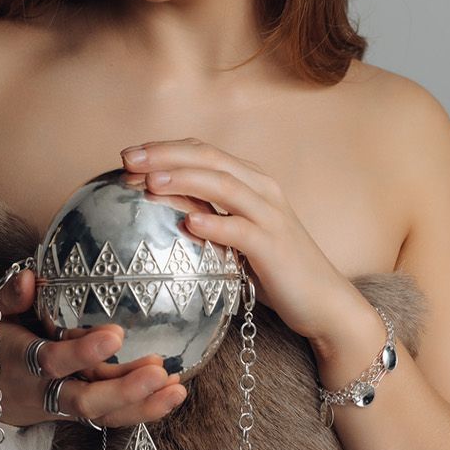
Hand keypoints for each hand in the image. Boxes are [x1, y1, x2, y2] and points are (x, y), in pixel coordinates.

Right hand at [0, 268, 187, 428]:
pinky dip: (140, 410)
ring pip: (100, 416)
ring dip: (140, 405)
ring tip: (176, 387)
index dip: (83, 353)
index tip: (116, 335)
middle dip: (123, 390)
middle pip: (84, 401)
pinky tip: (170, 396)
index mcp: (20, 360)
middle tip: (159, 371)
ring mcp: (58, 408)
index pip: (52, 361)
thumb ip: (9, 296)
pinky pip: (107, 419)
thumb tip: (32, 277)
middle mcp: (40, 390)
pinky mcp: (72, 415)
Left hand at [121, 138, 373, 354]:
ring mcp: (271, 216)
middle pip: (210, 159)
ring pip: (224, 185)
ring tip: (151, 182)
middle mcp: (262, 190)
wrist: (322, 302)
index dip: (165, 148)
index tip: (128, 155)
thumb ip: (205, 210)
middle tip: (127, 160)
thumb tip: (155, 198)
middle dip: (166, 155)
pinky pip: (242, 230)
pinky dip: (215, 223)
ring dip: (185, 180)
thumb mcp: (232, 233)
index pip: (203, 151)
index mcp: (251, 181)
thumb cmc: (272, 268)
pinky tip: (189, 223)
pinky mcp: (275, 246)